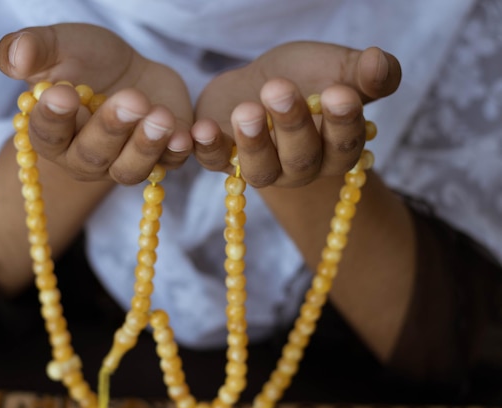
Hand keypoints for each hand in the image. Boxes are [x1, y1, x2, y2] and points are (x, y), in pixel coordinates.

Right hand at [0, 23, 192, 184]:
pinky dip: (178, 153)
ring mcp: (123, 162)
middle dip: (110, 130)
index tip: (62, 93)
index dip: (53, 117)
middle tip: (130, 100)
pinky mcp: (161, 157)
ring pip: (130, 170)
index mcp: (53, 133)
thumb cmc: (86, 60)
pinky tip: (188, 135)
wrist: (131, 71)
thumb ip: (32, 48)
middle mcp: (85, 158)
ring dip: (146, 146)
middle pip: (93, 157)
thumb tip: (15, 59)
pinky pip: (169, 164)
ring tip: (159, 116)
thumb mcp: (59, 45)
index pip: (47, 134)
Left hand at [191, 42, 401, 187]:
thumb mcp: (337, 69)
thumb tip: (380, 63)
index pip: (345, 145)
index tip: (338, 93)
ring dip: (252, 143)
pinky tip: (200, 130)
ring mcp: (261, 167)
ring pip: (260, 170)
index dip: (342, 122)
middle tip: (280, 89)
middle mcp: (300, 168)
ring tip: (246, 111)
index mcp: (335, 149)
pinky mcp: (222, 159)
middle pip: (301, 159)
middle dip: (292, 125)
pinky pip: (214, 162)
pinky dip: (208, 148)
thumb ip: (365, 73)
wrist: (257, 81)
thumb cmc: (306, 78)